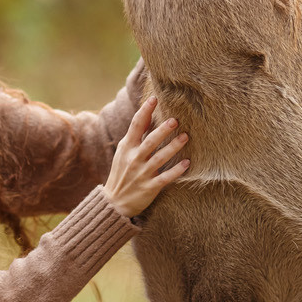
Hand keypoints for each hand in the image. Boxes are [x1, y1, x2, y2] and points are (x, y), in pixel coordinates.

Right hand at [102, 96, 188, 218]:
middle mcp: (133, 159)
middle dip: (162, 131)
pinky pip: (164, 178)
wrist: (114, 202)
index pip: (136, 126)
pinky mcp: (149, 188)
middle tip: (175, 120)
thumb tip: (147, 115)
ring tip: (185, 137)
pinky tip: (187, 163)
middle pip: (150, 142)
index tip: (154, 99)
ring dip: (173, 147)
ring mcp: (141, 174)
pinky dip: (176, 171)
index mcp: (127, 147)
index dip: (145, 111)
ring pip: (159, 158)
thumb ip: (135, 136)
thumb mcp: (123, 152)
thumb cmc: (122, 173)